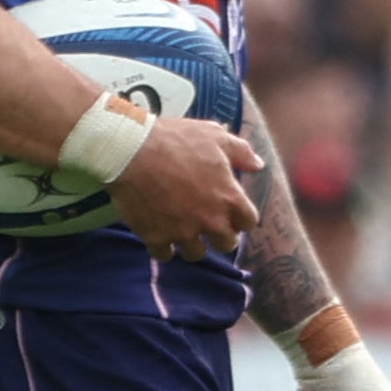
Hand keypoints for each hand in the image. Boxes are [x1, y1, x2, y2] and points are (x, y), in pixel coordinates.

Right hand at [102, 106, 260, 261]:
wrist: (131, 151)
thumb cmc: (176, 140)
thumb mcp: (214, 135)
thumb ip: (241, 152)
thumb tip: (258, 166)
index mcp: (229, 198)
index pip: (248, 222)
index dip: (240, 216)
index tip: (230, 211)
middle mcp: (210, 221)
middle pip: (226, 244)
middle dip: (219, 234)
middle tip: (207, 222)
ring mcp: (182, 233)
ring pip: (196, 254)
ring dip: (192, 244)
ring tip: (183, 230)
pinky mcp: (156, 238)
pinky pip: (165, 255)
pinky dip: (163, 247)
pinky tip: (160, 234)